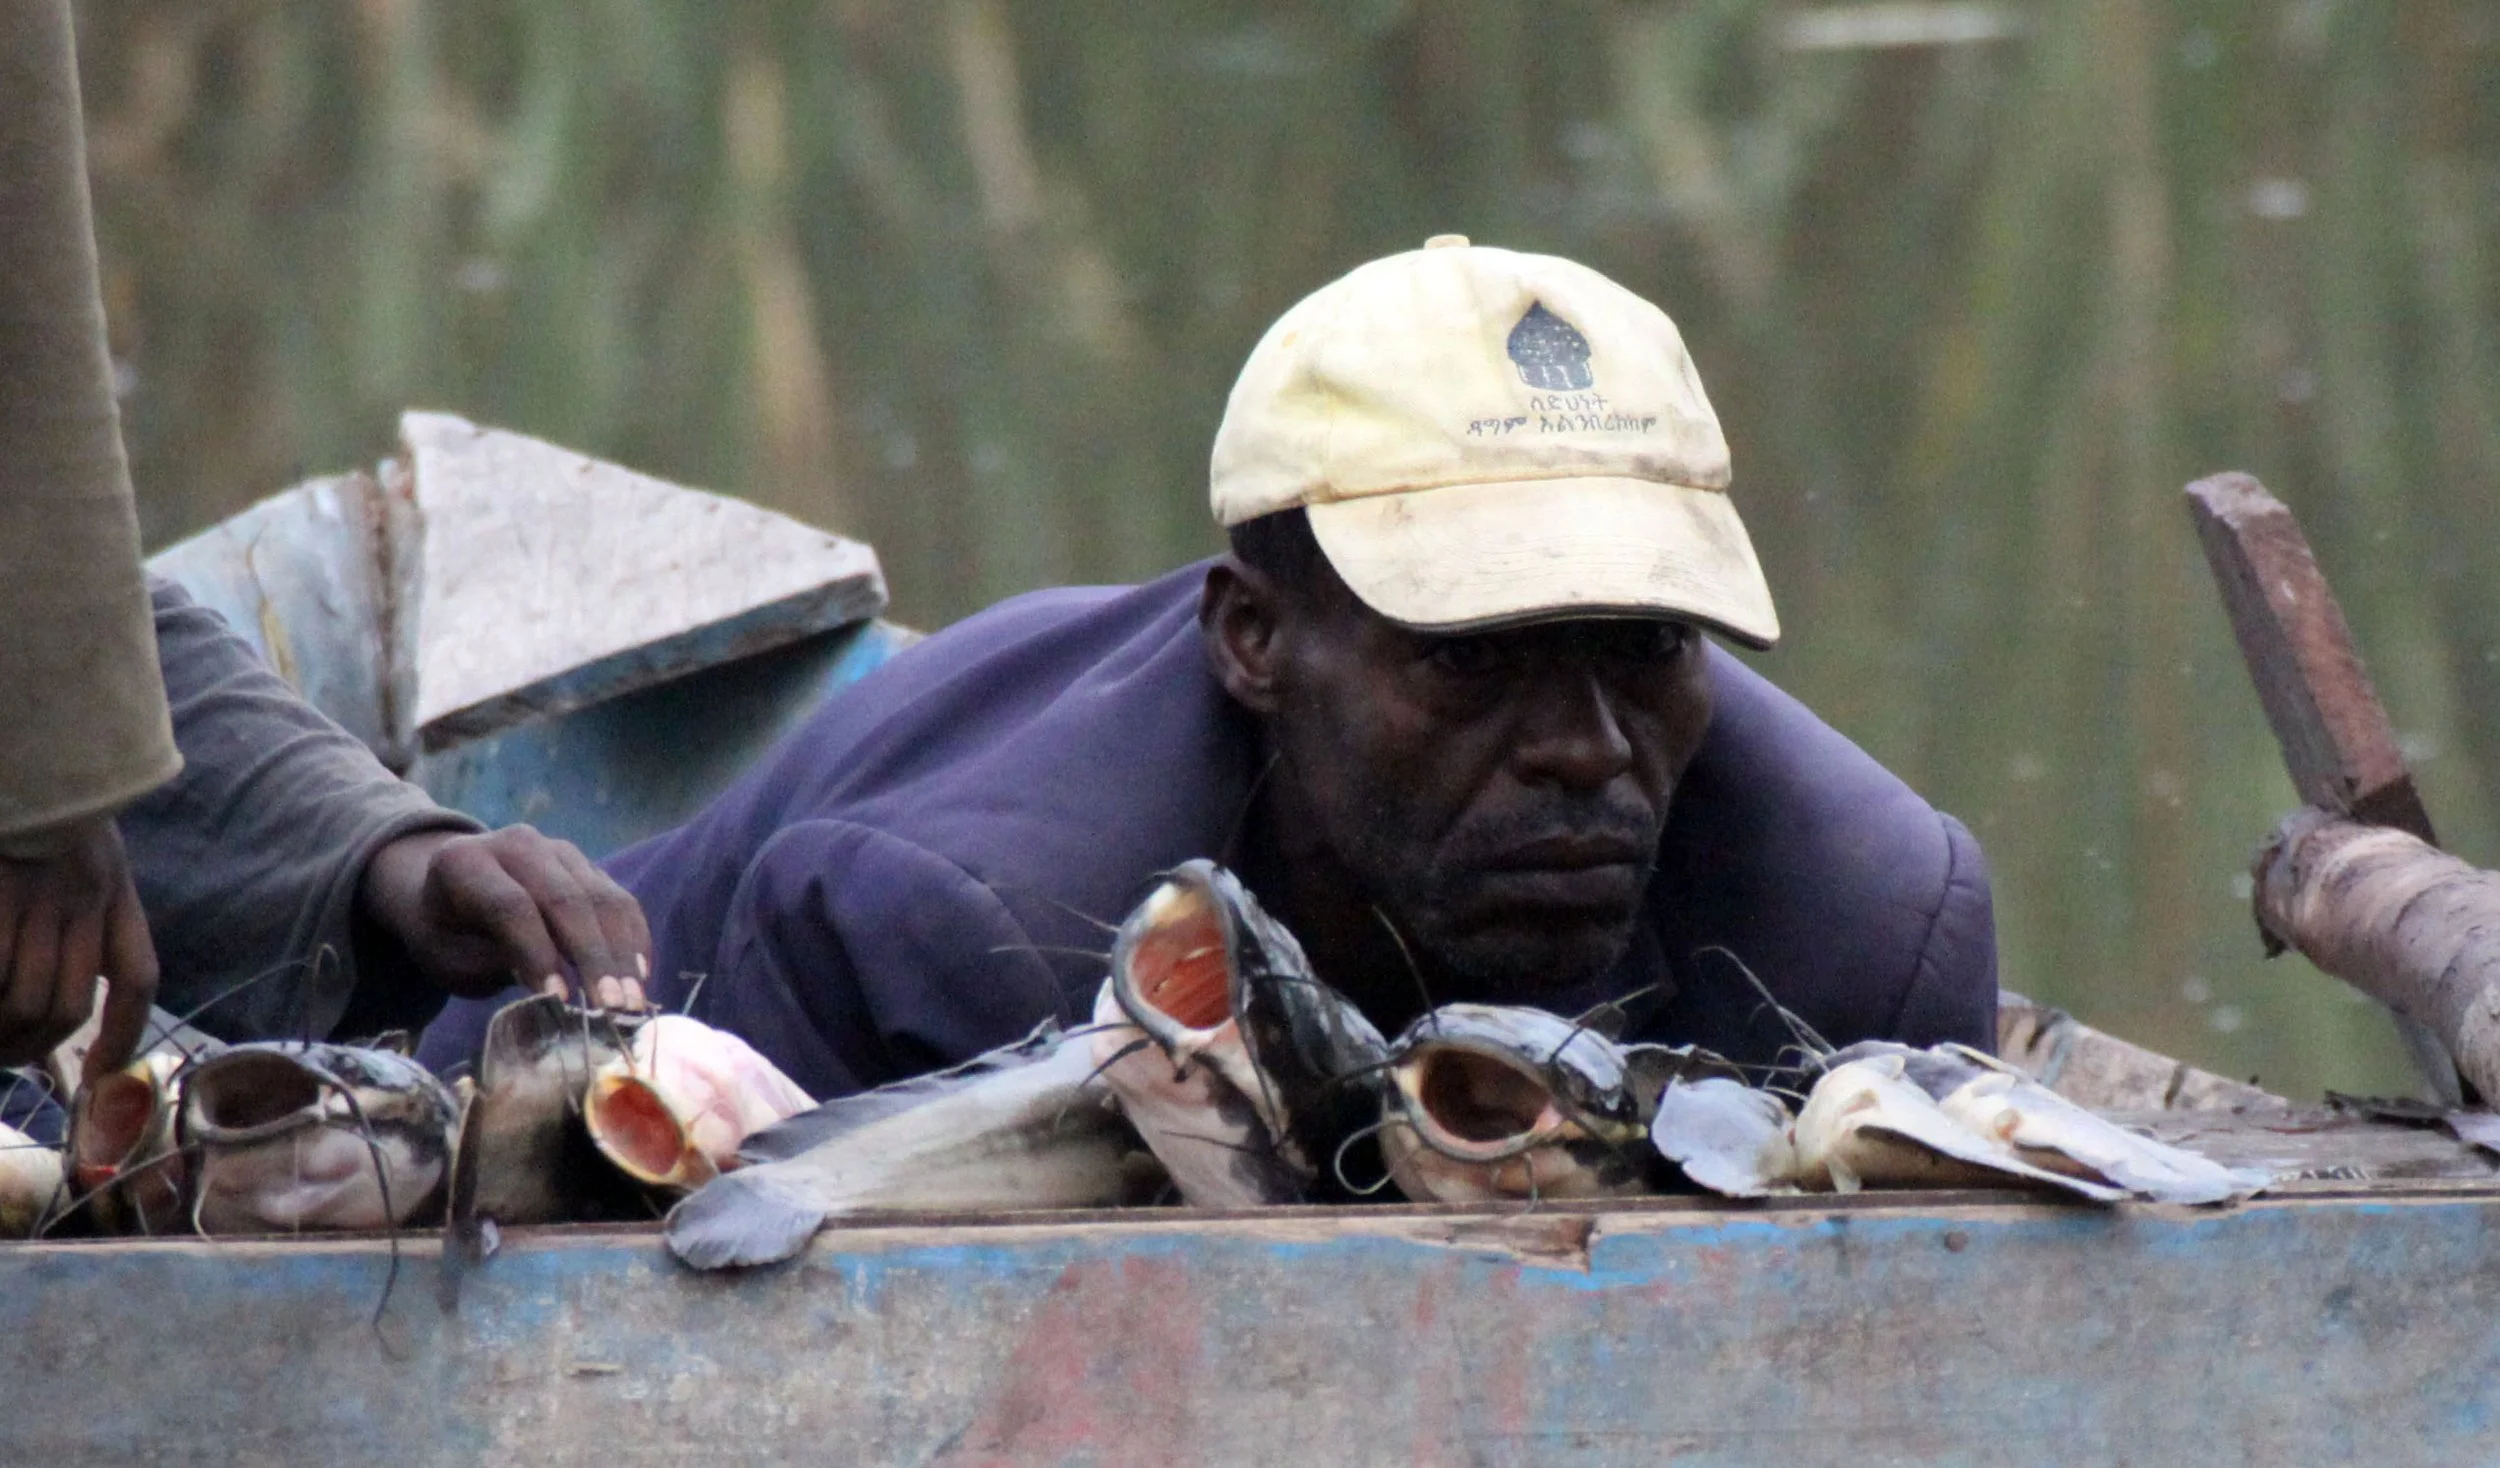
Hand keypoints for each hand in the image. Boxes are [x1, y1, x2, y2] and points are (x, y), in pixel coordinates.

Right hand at [0, 815, 157, 1078]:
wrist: (29, 746)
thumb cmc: (37, 796)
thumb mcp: (75, 845)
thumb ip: (80, 904)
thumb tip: (47, 991)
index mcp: (111, 885)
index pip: (135, 976)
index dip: (123, 1036)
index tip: (103, 1077)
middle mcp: (84, 896)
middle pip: (69, 1008)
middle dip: (31, 1048)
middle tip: (2, 1056)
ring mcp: (37, 899)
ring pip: (27, 1004)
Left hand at [358, 826, 651, 1008]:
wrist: (451, 891)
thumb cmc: (448, 935)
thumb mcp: (451, 957)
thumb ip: (496, 964)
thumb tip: (555, 992)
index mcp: (464, 862)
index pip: (510, 905)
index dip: (537, 952)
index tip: (559, 999)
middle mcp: (516, 844)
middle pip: (565, 899)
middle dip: (593, 958)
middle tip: (611, 1007)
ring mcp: (558, 851)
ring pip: (601, 899)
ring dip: (621, 955)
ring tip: (631, 1002)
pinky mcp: (588, 867)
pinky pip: (620, 902)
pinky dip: (633, 941)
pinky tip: (639, 978)